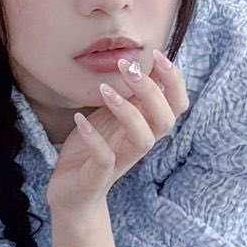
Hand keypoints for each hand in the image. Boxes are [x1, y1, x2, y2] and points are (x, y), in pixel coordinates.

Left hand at [45, 47, 188, 216]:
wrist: (70, 192)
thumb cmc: (93, 149)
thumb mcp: (111, 116)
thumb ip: (128, 95)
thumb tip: (141, 59)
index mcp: (146, 126)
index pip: (176, 104)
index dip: (174, 80)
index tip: (157, 54)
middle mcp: (139, 143)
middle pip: (166, 120)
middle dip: (152, 91)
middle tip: (127, 68)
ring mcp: (121, 161)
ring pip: (143, 140)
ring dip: (128, 112)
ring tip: (105, 90)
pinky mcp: (99, 176)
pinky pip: (105, 159)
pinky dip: (94, 138)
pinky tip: (79, 119)